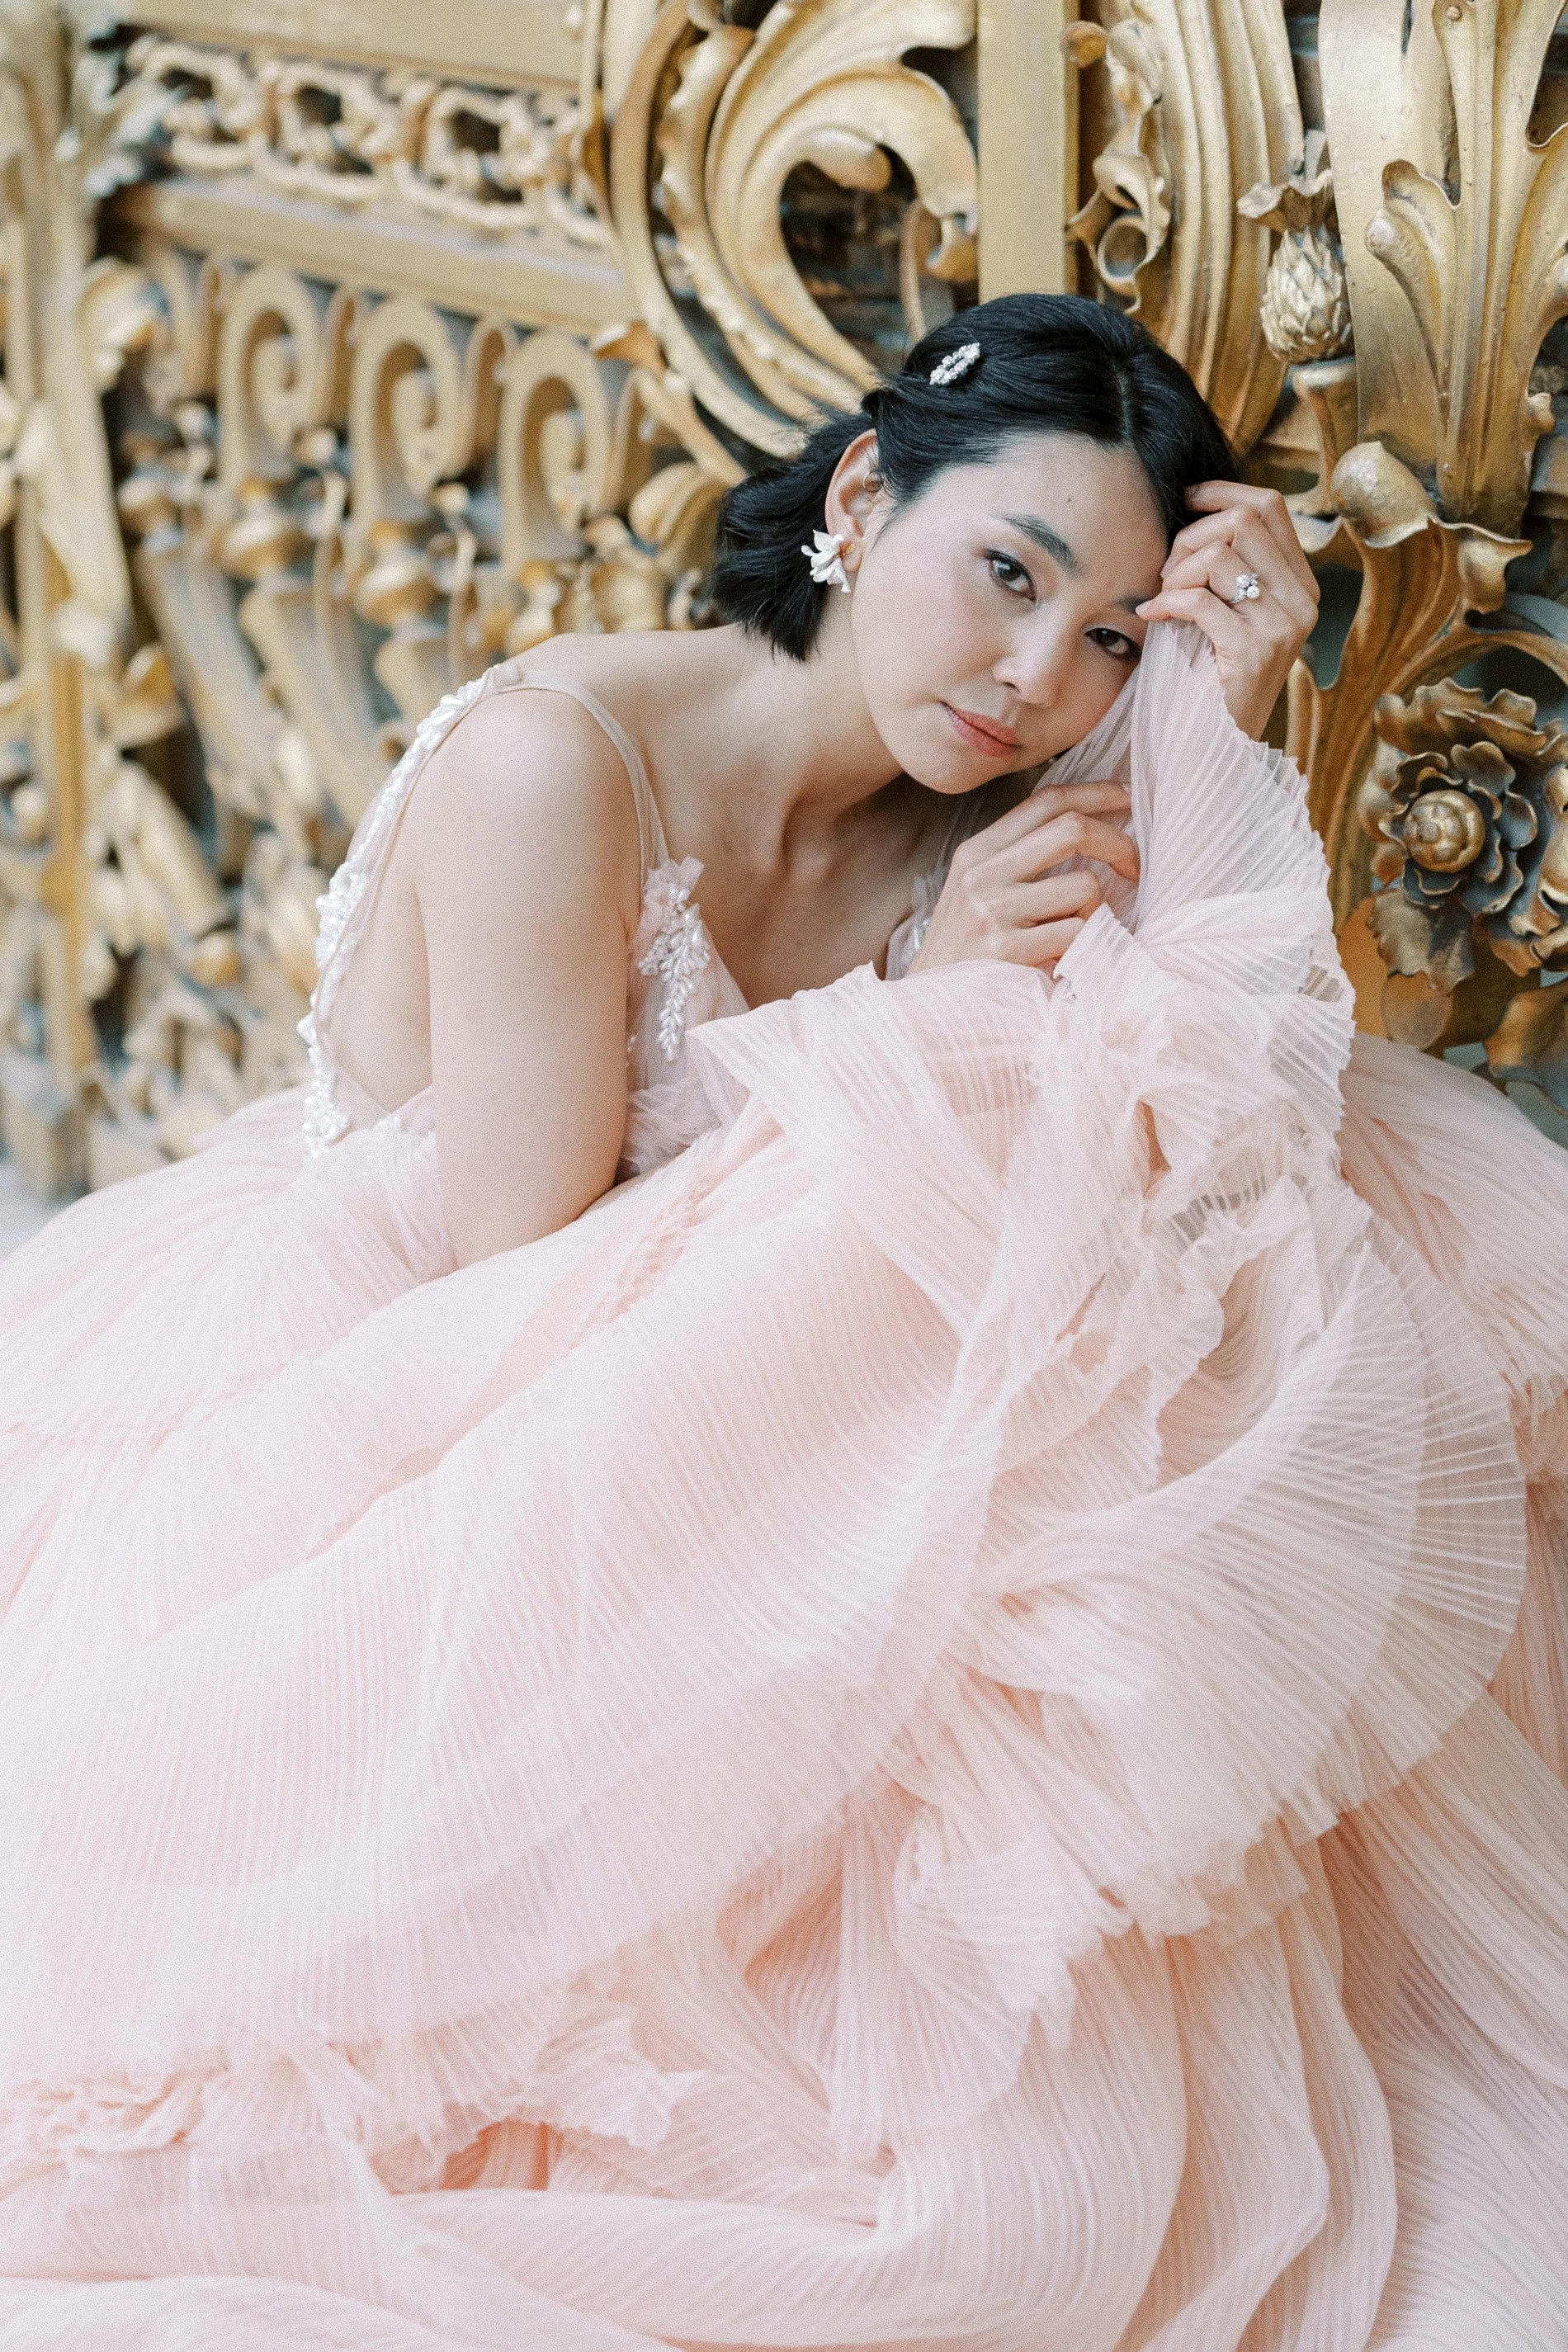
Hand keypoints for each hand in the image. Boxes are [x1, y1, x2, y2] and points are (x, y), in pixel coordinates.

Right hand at [908, 780, 1138, 975]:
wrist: (924, 1008)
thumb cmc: (966, 951)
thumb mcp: (978, 891)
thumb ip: (1020, 858)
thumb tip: (1089, 825)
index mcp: (978, 852)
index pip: (1047, 801)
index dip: (1096, 793)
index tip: (1129, 798)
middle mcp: (982, 874)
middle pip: (1072, 829)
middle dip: (1118, 844)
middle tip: (1133, 869)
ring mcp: (993, 911)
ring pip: (1085, 887)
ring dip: (1093, 913)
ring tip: (1071, 934)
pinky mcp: (1007, 950)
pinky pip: (1077, 932)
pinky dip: (1081, 947)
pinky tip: (1060, 959)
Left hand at [1133, 482, 1318, 739]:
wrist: (1218, 748)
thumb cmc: (1211, 678)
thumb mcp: (1229, 613)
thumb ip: (1229, 567)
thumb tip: (1197, 510)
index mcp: (1301, 585)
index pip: (1269, 506)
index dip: (1222, 491)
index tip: (1186, 498)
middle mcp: (1302, 601)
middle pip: (1243, 520)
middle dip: (1190, 536)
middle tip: (1165, 571)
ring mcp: (1283, 627)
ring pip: (1220, 555)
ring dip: (1176, 572)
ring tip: (1162, 600)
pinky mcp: (1254, 653)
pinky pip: (1199, 600)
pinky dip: (1166, 603)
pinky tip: (1152, 617)